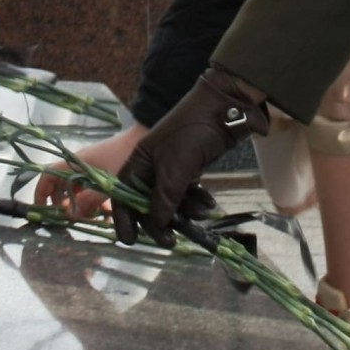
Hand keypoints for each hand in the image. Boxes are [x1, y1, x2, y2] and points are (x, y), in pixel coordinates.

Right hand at [33, 124, 147, 219]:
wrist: (147, 136)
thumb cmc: (124, 157)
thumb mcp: (108, 183)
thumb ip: (89, 201)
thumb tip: (71, 216)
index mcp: (74, 163)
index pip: (47, 175)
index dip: (41, 193)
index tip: (43, 210)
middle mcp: (80, 164)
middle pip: (62, 185)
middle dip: (66, 204)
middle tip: (74, 218)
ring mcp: (93, 166)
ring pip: (80, 188)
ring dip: (84, 204)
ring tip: (96, 218)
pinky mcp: (106, 168)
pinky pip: (95, 186)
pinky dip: (98, 200)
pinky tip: (110, 212)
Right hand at [113, 67, 268, 244]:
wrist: (227, 107)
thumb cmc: (193, 132)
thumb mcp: (175, 168)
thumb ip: (164, 198)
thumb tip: (157, 225)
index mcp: (138, 162)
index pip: (123, 196)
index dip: (124, 219)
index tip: (130, 241)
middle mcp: (152, 166)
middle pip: (148, 204)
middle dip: (160, 222)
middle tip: (171, 242)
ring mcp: (172, 167)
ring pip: (171, 201)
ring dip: (185, 211)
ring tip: (201, 213)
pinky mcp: (191, 168)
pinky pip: (188, 193)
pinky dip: (197, 201)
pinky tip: (209, 203)